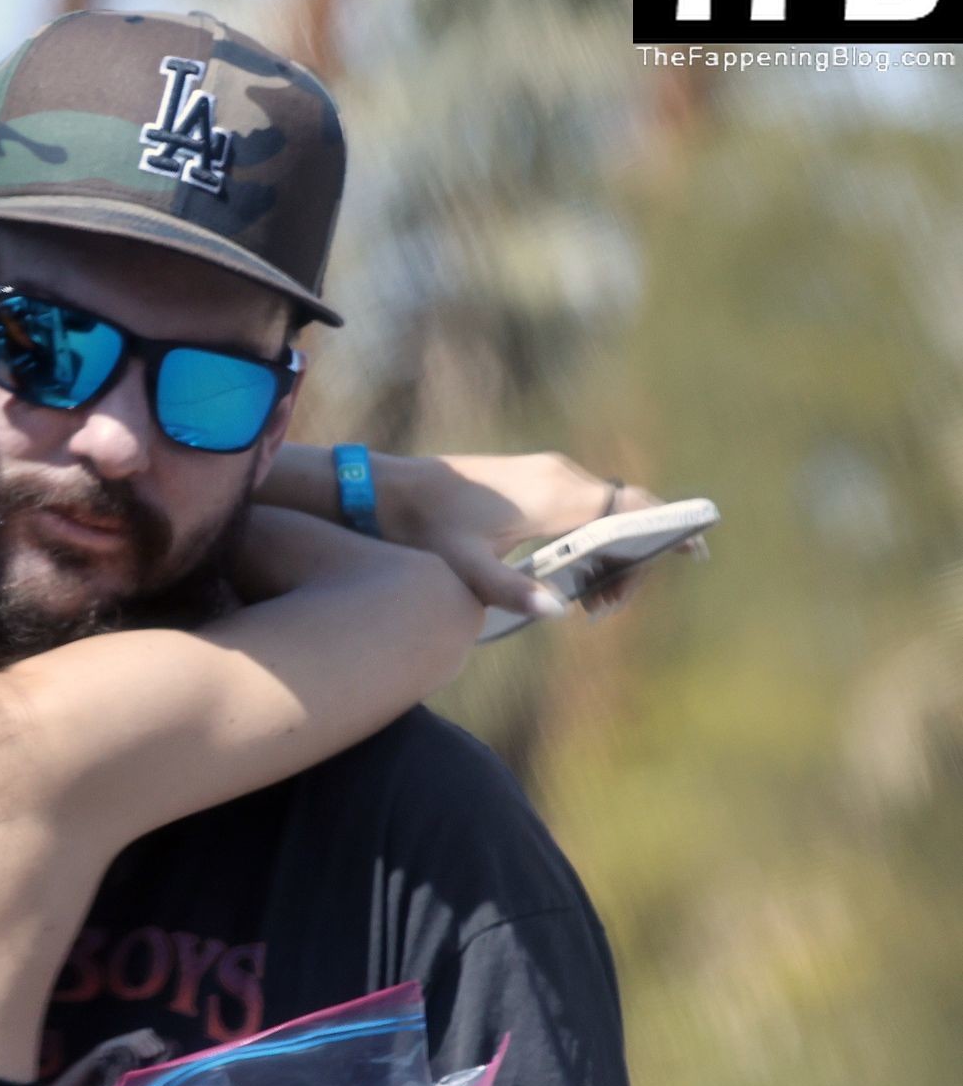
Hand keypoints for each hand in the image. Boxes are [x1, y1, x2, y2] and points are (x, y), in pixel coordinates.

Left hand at [374, 453, 668, 620]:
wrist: (391, 491)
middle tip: (605, 612)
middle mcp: (562, 476)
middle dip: (633, 563)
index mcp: (556, 494)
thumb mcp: (463, 569)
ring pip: (608, 513)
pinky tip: (576, 578)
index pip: (632, 511)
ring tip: (592, 605)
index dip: (668, 530)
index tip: (695, 553)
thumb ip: (509, 591)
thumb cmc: (426, 528)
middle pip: (627, 516)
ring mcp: (551, 473)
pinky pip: (586, 508)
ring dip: (613, 556)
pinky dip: (594, 541)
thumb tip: (557, 611)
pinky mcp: (538, 479)